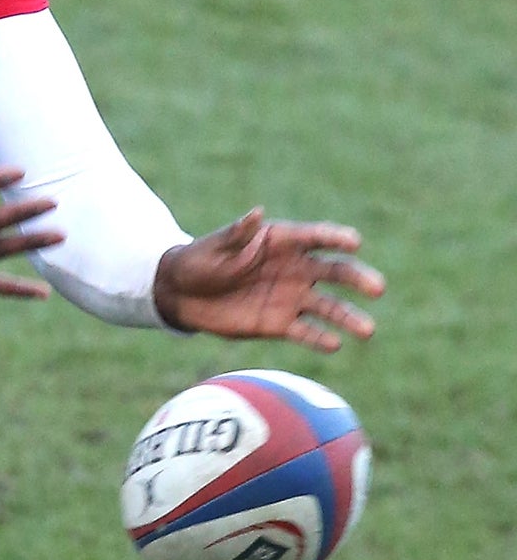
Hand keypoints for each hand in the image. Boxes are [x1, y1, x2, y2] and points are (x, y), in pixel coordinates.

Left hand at [153, 209, 383, 351]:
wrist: (182, 294)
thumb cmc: (200, 260)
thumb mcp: (215, 246)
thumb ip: (237, 234)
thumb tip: (256, 214)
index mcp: (282, 242)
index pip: (316, 237)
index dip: (336, 237)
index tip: (355, 242)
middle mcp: (296, 269)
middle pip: (335, 272)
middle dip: (357, 279)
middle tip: (378, 288)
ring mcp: (292, 297)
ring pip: (329, 307)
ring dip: (349, 318)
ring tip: (367, 330)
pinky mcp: (281, 324)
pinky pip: (306, 332)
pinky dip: (320, 339)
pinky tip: (334, 344)